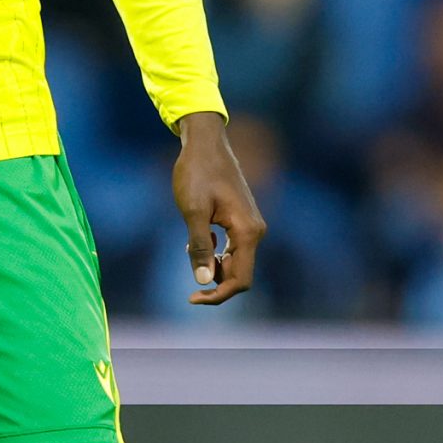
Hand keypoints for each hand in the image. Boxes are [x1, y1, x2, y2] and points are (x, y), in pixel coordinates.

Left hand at [171, 112, 264, 304]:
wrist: (205, 144)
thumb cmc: (197, 173)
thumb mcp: (192, 211)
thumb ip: (199, 247)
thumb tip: (203, 280)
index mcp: (247, 232)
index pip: (241, 279)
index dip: (218, 295)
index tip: (192, 298)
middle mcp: (255, 231)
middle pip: (240, 274)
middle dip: (215, 283)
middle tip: (188, 283)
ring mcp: (250, 226)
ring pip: (235, 262)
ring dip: (213, 266)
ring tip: (189, 250)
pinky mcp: (241, 220)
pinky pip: (232, 249)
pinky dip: (214, 253)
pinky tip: (196, 240)